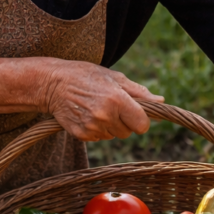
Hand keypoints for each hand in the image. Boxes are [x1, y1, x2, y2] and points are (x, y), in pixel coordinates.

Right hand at [41, 61, 163, 141]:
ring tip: (96, 108)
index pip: (142, 125)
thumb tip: (161, 101)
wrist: (52, 83)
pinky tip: (87, 114)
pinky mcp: (82, 135)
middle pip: (128, 132)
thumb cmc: (85, 75)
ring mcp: (92, 127)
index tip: (133, 112)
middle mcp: (105, 116)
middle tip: (110, 106)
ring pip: (113, 136)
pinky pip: (99, 138)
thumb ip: (139, 92)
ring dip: (110, 126)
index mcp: (117, 99)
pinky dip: (96, 130)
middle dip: (124, 121)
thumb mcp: (113, 77)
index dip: (140, 119)